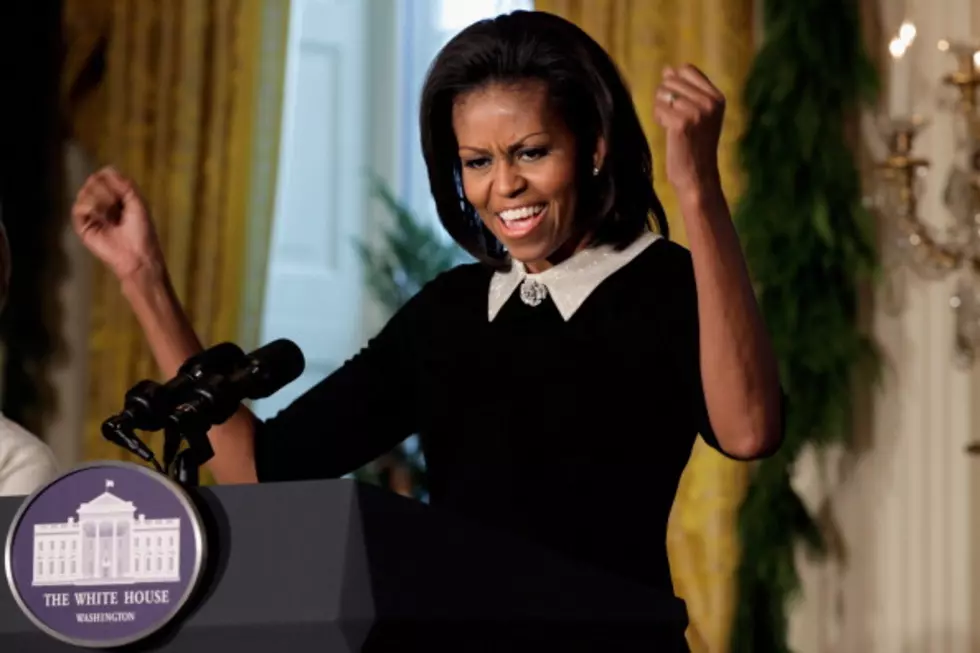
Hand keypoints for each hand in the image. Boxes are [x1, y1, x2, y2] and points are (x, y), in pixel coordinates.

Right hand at [71, 167, 164, 281]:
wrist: (137, 255)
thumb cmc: (142, 232)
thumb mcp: (138, 203)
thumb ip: (125, 185)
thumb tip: (109, 169)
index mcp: (118, 198)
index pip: (105, 177)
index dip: (109, 177)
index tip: (120, 186)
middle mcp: (103, 203)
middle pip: (93, 181)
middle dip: (104, 187)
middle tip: (115, 199)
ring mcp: (92, 214)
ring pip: (84, 192)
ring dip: (98, 197)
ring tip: (109, 209)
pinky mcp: (83, 226)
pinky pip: (78, 208)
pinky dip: (89, 207)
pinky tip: (99, 214)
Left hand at [653, 64, 724, 196]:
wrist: (698, 177)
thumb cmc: (694, 147)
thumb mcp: (696, 115)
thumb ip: (685, 91)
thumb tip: (668, 69)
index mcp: (717, 98)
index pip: (686, 69)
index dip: (674, 83)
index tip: (678, 104)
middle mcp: (710, 102)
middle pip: (671, 80)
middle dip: (665, 98)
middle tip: (673, 119)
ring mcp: (697, 112)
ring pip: (662, 93)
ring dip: (660, 109)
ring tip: (672, 126)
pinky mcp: (682, 123)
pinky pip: (658, 109)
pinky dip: (658, 119)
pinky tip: (669, 132)